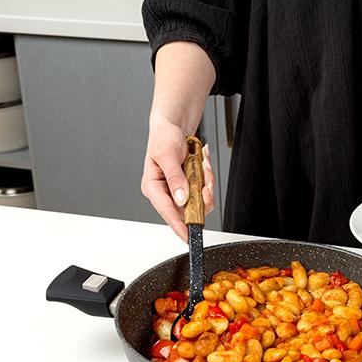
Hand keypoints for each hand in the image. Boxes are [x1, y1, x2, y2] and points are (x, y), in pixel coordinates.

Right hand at [141, 120, 215, 241]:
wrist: (173, 126)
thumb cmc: (163, 137)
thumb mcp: (167, 154)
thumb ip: (174, 177)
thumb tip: (181, 198)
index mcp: (153, 187)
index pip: (166, 212)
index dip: (178, 225)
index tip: (188, 235)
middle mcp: (166, 192)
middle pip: (188, 208)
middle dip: (201, 194)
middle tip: (206, 181)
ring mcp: (179, 190)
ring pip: (200, 199)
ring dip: (206, 181)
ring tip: (202, 163)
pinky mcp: (190, 186)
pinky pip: (204, 189)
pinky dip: (207, 176)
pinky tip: (202, 161)